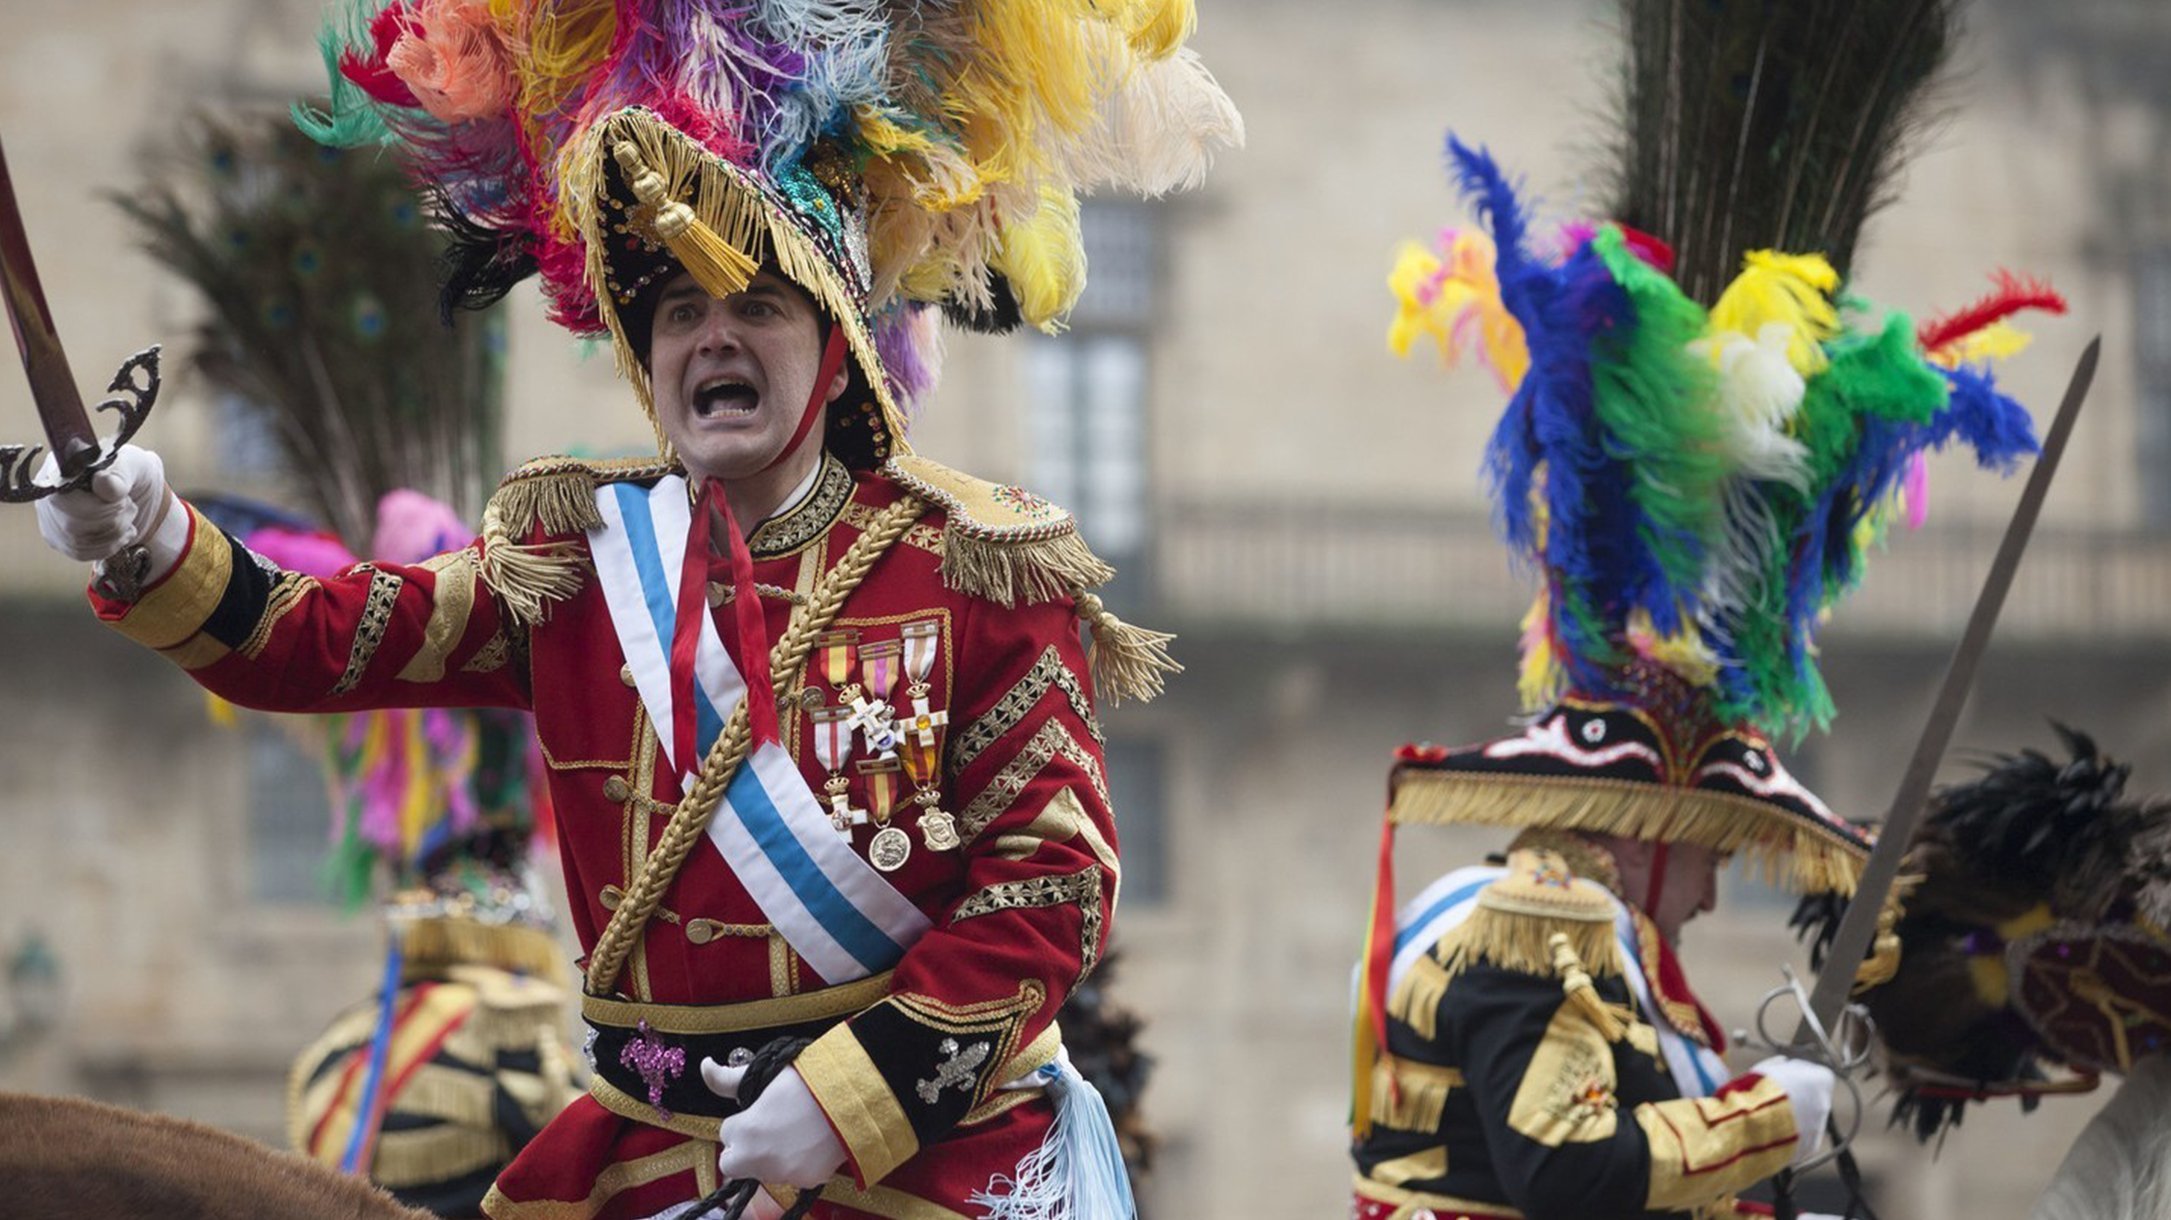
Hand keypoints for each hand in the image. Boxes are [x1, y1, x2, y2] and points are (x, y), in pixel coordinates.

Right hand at [33, 445, 176, 563]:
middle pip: (72, 526)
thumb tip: (102, 484)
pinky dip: (108, 547)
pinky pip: (80, 553)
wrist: (132, 485)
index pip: (68, 501)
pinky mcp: (59, 538)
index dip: (102, 508)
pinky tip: (122, 533)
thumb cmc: (128, 471)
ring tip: (127, 517)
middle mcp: (47, 496)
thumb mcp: (131, 466)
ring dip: (114, 535)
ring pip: (78, 544)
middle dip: (113, 521)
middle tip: (129, 507)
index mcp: (60, 472)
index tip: (124, 500)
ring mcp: (50, 519)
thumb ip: (118, 476)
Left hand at [701, 1059, 846, 1188]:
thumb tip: (704, 1065)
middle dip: (745, 1148)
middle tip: (770, 1128)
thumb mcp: (764, 1074)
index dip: (742, 1120)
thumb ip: (727, 1079)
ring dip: (769, 1157)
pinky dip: (796, 1164)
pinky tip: (810, 1143)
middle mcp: (758, 1159)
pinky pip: (790, 1176)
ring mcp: (783, 1173)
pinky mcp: (806, 1181)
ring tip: (795, 1131)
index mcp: (744, 1131)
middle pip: (734, 1162)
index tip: (761, 1109)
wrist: (853, 1096)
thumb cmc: (808, 1081)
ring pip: (763, 1170)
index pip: (726, 1133)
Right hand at [1751, 1055, 1834, 1167]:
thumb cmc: (1761, 1090)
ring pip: (1808, 1120)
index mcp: (1821, 1079)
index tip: (1782, 1076)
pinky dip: (1790, 1136)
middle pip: (1813, 1098)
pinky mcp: (1810, 1147)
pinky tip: (1770, 1131)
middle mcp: (1825, 1103)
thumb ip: (1781, 1066)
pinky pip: (1802, 1139)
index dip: (1797, 1074)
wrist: (1755, 1122)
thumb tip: (1783, 1063)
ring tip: (1767, 1117)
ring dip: (1793, 1118)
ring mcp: (1820, 1127)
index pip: (1816, 1074)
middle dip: (1798, 1098)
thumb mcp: (1768, 1068)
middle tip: (1774, 1098)